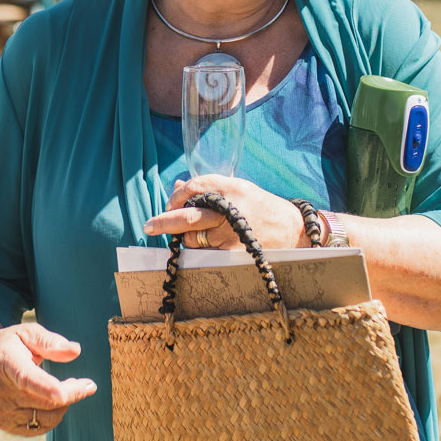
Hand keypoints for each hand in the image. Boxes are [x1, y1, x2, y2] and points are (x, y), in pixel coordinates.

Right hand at [0, 321, 96, 435]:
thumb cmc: (8, 345)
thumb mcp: (26, 333)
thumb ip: (50, 341)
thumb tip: (75, 351)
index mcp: (6, 363)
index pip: (26, 378)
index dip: (45, 388)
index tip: (63, 394)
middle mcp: (0, 390)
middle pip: (46, 402)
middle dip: (72, 393)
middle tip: (85, 384)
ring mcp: (1, 410)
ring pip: (46, 417)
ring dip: (63, 405)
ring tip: (65, 388)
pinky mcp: (4, 423)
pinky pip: (39, 427)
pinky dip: (52, 416)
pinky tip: (51, 401)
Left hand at [142, 174, 310, 250]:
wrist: (292, 229)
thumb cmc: (261, 206)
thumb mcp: (237, 188)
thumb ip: (208, 188)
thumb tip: (177, 186)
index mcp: (231, 188)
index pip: (194, 187)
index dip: (177, 196)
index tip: (170, 203)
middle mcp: (231, 209)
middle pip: (188, 216)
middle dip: (164, 222)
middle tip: (148, 226)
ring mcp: (232, 233)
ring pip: (193, 239)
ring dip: (186, 238)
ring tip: (197, 234)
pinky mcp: (234, 252)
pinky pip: (205, 253)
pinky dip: (200, 250)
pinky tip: (208, 244)